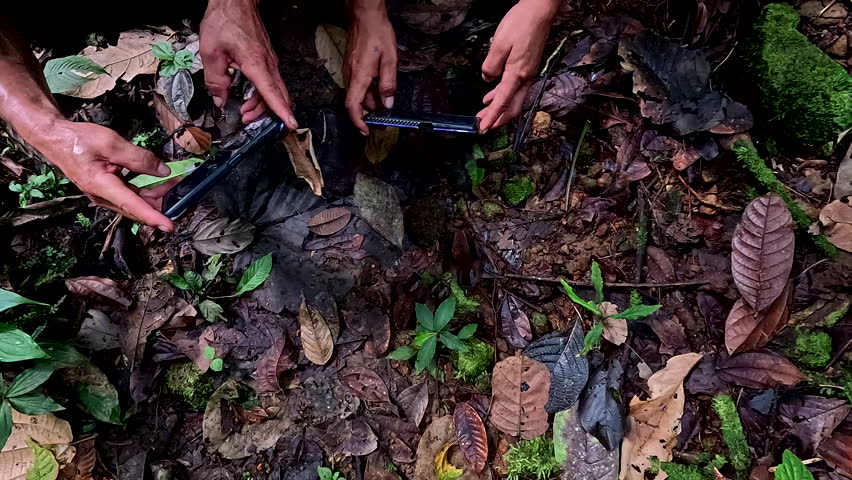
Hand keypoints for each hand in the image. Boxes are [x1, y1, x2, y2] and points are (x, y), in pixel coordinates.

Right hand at [29, 119, 176, 230]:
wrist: (55, 138)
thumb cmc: (79, 140)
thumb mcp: (112, 143)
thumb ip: (139, 158)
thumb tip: (162, 170)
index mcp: (101, 186)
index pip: (132, 205)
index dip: (153, 216)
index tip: (170, 226)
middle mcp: (102, 196)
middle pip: (137, 206)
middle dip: (161, 202)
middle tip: (182, 193)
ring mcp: (104, 194)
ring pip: (135, 201)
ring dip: (155, 195)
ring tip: (174, 185)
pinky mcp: (107, 189)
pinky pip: (130, 195)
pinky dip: (145, 190)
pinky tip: (158, 182)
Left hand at [200, 0, 297, 128]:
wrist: (235, 2)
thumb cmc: (225, 20)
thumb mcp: (210, 52)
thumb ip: (215, 80)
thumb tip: (220, 100)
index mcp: (255, 63)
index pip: (272, 93)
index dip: (282, 111)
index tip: (292, 124)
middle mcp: (268, 63)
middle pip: (277, 95)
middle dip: (266, 112)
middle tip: (247, 119)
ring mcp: (270, 61)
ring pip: (274, 90)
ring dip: (262, 104)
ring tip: (245, 110)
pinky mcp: (267, 59)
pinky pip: (271, 82)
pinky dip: (263, 93)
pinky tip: (250, 96)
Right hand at [344, 5, 396, 134]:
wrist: (365, 16)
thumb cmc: (377, 33)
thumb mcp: (390, 59)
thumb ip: (388, 84)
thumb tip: (387, 104)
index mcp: (359, 77)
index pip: (353, 106)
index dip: (358, 122)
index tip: (366, 131)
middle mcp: (350, 76)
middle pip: (356, 102)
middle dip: (369, 114)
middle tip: (384, 119)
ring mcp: (349, 71)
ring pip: (358, 94)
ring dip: (370, 102)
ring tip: (385, 103)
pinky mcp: (351, 66)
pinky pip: (358, 85)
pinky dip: (368, 92)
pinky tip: (379, 89)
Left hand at [477, 0, 558, 132]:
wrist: (539, 12)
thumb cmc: (521, 24)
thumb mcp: (499, 44)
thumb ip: (491, 65)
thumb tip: (487, 78)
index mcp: (518, 74)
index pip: (503, 102)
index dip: (492, 117)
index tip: (483, 128)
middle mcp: (526, 77)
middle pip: (513, 107)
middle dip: (498, 119)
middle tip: (484, 126)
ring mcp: (528, 73)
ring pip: (515, 99)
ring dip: (500, 108)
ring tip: (484, 113)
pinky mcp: (528, 68)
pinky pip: (516, 88)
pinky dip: (504, 95)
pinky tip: (492, 95)